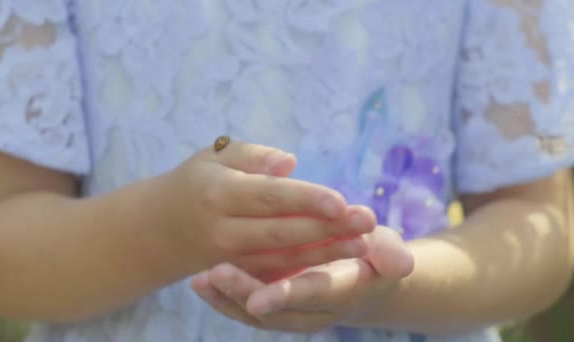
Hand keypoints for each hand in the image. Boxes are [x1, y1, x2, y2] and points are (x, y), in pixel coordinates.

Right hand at [163, 140, 376, 275]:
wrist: (161, 229)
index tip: (342, 201)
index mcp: (219, 193)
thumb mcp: (216, 157)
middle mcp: (224, 230)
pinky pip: (275, 273)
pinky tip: (338, 256)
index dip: (307, 200)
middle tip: (368, 220)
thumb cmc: (197, 182)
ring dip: (326, 252)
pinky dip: (307, 266)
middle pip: (283, 231)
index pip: (270, 197)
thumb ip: (253, 156)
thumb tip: (290, 163)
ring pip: (284, 258)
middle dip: (328, 228)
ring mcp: (229, 259)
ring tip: (364, 243)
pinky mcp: (237, 274)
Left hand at [190, 226, 413, 332]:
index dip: (288, 295)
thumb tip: (402, 264)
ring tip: (199, 279)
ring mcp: (291, 310)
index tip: (259, 299)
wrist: (361, 277)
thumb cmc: (371, 253)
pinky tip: (199, 281)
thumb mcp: (386, 248)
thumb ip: (389, 253)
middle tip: (215, 276)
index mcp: (341, 291)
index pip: (314, 294)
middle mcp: (313, 310)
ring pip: (256, 314)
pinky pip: (246, 307)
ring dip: (226, 298)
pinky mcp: (274, 302)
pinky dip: (223, 297)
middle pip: (276, 310)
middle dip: (244, 295)